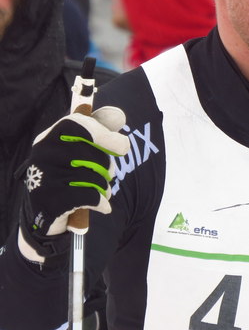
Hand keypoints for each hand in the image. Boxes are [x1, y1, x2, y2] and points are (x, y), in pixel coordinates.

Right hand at [18, 107, 129, 262]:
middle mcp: (43, 155)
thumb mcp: (80, 147)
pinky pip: (90, 197)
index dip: (104, 133)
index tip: (122, 147)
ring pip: (93, 177)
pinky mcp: (51, 202)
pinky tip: (102, 205)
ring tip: (100, 189)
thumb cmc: (69, 173)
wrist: (47, 214)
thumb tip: (119, 115)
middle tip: (110, 173)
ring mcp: (44, 178)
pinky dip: (101, 202)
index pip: (77, 124)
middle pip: (91, 153)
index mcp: (49, 137)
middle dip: (107, 166)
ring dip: (104, 186)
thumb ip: (100, 128)